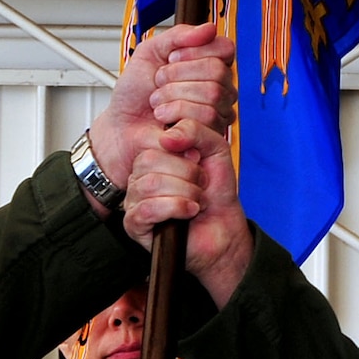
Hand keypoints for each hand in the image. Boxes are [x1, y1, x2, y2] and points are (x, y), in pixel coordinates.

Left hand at [85, 23, 235, 208]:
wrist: (121, 126)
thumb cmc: (134, 93)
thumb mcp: (150, 52)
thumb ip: (179, 35)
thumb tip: (210, 28)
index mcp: (208, 64)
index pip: (223, 49)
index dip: (193, 52)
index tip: (170, 59)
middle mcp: (218, 87)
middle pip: (217, 71)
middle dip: (177, 75)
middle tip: (158, 84)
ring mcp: (217, 112)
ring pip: (213, 94)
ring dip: (174, 96)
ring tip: (159, 103)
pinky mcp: (210, 136)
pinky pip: (206, 117)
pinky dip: (176, 114)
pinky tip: (165, 120)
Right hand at [121, 120, 253, 306]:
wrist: (224, 229)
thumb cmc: (216, 193)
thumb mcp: (215, 149)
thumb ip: (195, 129)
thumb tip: (168, 137)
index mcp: (154, 157)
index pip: (155, 141)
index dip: (184, 151)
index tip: (200, 162)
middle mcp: (140, 177)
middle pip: (149, 161)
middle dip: (186, 173)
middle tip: (201, 185)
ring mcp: (134, 200)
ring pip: (149, 184)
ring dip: (185, 192)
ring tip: (197, 200)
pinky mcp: (134, 224)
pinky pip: (147, 209)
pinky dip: (176, 208)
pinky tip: (189, 212)